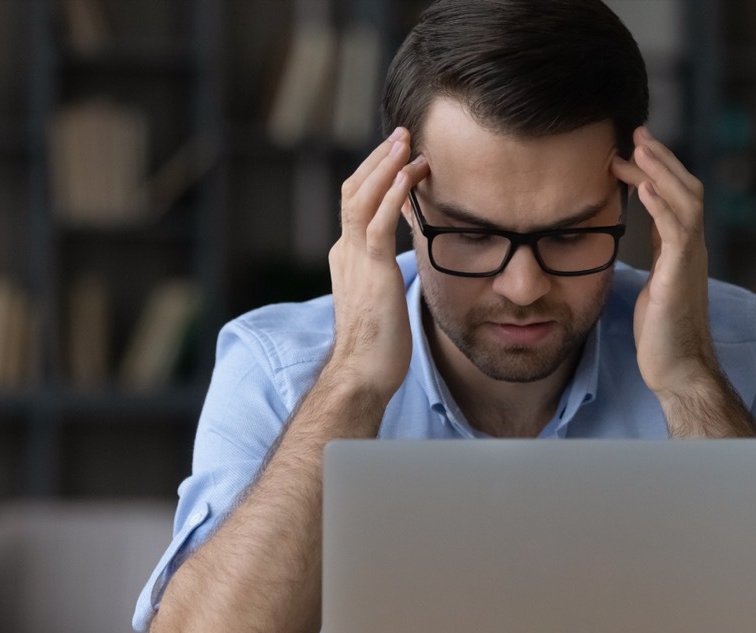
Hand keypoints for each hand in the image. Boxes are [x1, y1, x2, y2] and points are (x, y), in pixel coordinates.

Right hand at [325, 128, 429, 400]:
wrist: (362, 375)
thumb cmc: (377, 347)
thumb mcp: (381, 300)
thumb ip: (385, 274)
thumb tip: (401, 265)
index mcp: (346, 257)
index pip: (355, 204)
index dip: (374, 175)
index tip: (397, 155)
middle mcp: (345, 252)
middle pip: (354, 190)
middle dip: (378, 159)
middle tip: (403, 134)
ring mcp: (355, 261)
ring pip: (362, 199)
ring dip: (385, 166)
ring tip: (407, 141)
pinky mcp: (372, 273)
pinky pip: (379, 223)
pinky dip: (393, 195)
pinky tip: (409, 174)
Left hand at [611, 127, 719, 402]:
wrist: (679, 370)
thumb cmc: (662, 334)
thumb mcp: (653, 284)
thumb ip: (653, 257)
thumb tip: (634, 236)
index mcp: (682, 249)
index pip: (674, 196)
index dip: (656, 170)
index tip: (630, 148)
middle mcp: (692, 249)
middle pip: (685, 188)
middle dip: (661, 159)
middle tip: (635, 133)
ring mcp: (690, 261)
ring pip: (685, 201)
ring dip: (661, 172)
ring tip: (639, 148)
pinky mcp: (682, 277)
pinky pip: (677, 233)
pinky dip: (661, 207)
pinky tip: (642, 189)